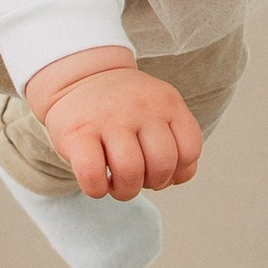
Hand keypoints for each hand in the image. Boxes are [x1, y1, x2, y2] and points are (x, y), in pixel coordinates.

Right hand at [24, 53, 202, 198]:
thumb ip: (176, 143)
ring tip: (116, 183)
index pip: (190, 151)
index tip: (158, 166)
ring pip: (130, 171)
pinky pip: (92, 174)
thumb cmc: (125, 109)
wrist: (80, 77)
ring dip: (126, 190)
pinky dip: (97, 189)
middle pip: (162, 164)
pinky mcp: (77, 132)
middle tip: (137, 177)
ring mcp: (109, 118)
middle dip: (153, 183)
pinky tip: (97, 182)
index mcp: (168, 102)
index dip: (177, 170)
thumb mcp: (160, 111)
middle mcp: (142, 107)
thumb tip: (175, 179)